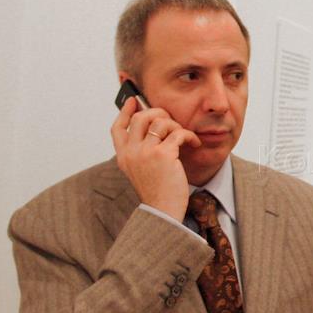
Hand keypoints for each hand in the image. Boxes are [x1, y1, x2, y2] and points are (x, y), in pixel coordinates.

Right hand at [110, 98, 199, 221]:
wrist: (163, 211)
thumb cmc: (157, 192)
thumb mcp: (142, 170)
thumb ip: (141, 151)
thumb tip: (153, 126)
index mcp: (123, 157)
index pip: (117, 128)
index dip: (125, 112)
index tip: (133, 100)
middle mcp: (131, 152)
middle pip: (141, 118)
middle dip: (158, 113)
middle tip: (170, 120)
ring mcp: (145, 152)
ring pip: (161, 122)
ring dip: (176, 126)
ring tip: (183, 137)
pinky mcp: (163, 155)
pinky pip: (178, 133)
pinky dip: (189, 135)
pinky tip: (194, 143)